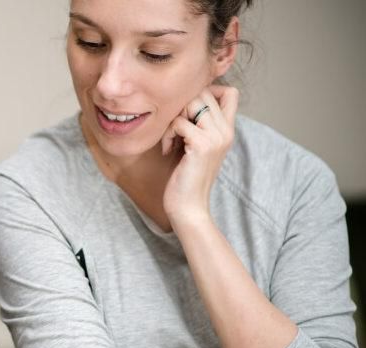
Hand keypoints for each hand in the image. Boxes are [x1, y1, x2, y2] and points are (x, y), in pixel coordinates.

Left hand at [160, 85, 238, 229]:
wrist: (188, 206)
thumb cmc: (186, 176)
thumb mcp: (194, 145)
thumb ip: (196, 124)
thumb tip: (183, 99)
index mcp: (227, 130)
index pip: (231, 92)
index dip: (208, 91)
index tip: (187, 111)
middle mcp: (226, 131)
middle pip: (204, 93)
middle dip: (181, 105)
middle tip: (173, 128)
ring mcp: (216, 137)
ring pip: (192, 102)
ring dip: (173, 118)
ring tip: (170, 139)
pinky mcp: (202, 145)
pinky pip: (179, 122)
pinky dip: (167, 134)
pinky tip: (166, 150)